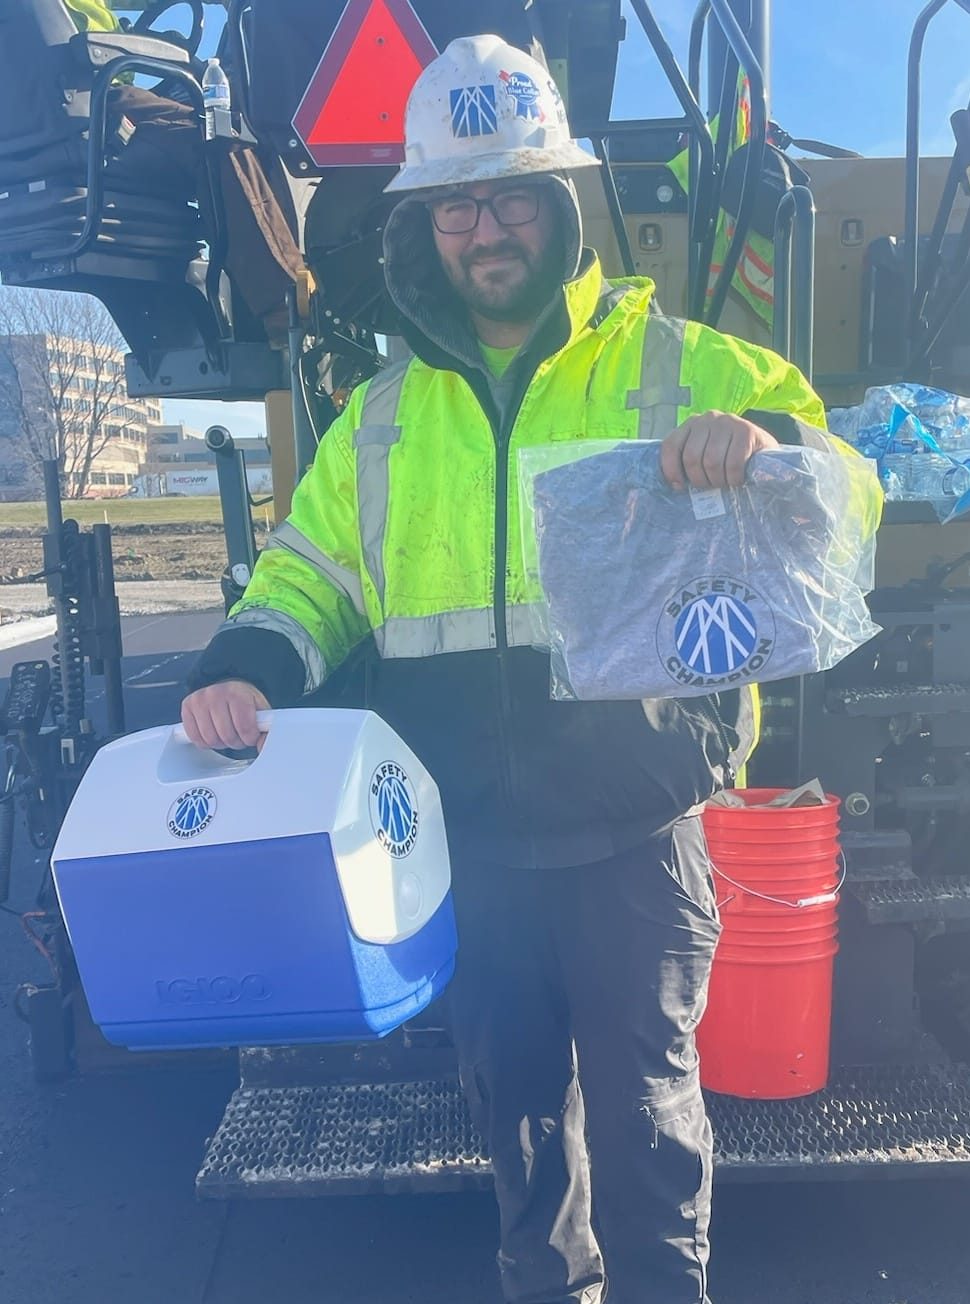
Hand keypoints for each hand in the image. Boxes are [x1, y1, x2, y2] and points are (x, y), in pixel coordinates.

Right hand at [180, 680, 269, 750]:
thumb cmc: (245, 701)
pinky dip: (205, 742)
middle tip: (239, 735)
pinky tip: (213, 732)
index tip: (251, 735)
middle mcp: (216, 693)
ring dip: (220, 743)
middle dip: (236, 742)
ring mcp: (199, 699)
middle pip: (226, 736)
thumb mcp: (260, 711)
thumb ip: (266, 729)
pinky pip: (195, 737)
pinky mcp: (187, 707)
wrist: (228, 687)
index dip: (250, 738)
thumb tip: (262, 744)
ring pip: (210, 739)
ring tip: (226, 733)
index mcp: (237, 693)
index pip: (244, 727)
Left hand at [661, 412, 779, 490]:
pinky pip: (733, 464)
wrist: (765, 452)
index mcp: (692, 423)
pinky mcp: (747, 431)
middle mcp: (708, 418)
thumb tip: (674, 484)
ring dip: (718, 481)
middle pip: (691, 457)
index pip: (671, 446)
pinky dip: (734, 479)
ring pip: (712, 462)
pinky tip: (738, 480)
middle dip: (700, 480)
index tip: (679, 487)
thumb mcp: (705, 454)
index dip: (671, 470)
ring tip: (725, 483)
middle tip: (711, 486)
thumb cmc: (729, 458)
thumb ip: (688, 460)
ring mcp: (728, 422)